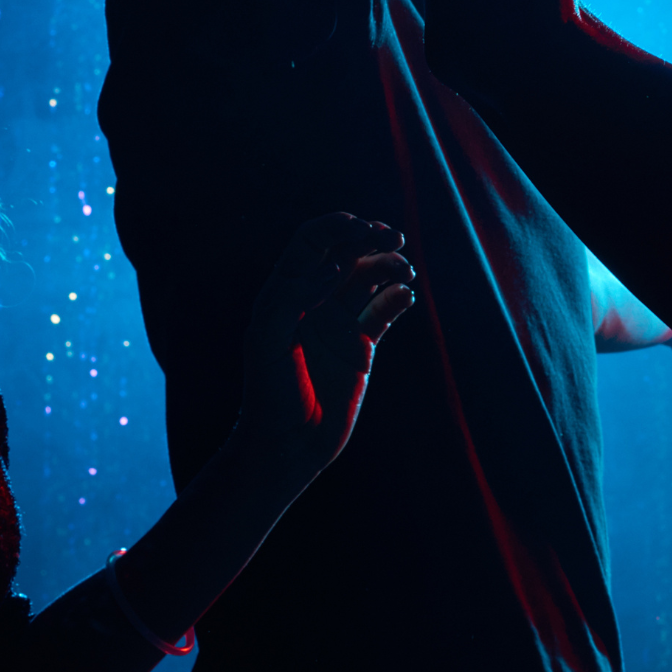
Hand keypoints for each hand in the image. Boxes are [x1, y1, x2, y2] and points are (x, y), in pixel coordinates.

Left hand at [233, 213, 414, 477]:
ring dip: (389, 265)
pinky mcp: (361, 346)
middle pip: (346, 253)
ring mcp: (339, 322)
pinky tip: (405, 296)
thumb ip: (293, 296)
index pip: (311, 243)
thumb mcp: (266, 340)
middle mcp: (314, 301)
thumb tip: (334, 266)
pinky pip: (384, 311)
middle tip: (394, 237)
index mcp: (286, 292)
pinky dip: (398, 297)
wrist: (287, 444)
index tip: (361, 227)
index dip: (335, 227)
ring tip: (405, 271)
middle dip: (371, 238)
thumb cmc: (268, 392)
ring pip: (370, 277)